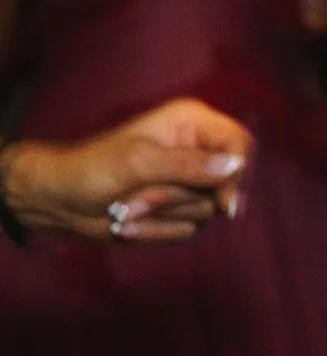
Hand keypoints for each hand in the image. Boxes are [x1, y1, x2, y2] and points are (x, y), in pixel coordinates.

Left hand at [2, 98, 251, 241]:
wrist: (58, 202)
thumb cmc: (90, 168)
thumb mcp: (138, 162)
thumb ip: (188, 165)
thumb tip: (234, 166)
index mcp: (191, 124)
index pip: (239, 143)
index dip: (237, 172)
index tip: (225, 202)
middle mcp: (197, 150)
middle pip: (226, 183)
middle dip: (180, 198)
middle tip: (138, 200)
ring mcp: (190, 182)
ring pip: (208, 211)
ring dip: (163, 215)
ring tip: (127, 208)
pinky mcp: (181, 210)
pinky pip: (191, 229)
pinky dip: (159, 231)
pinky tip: (131, 222)